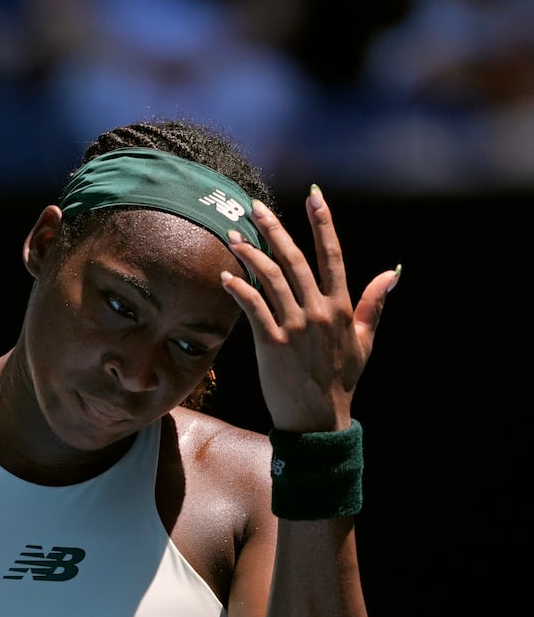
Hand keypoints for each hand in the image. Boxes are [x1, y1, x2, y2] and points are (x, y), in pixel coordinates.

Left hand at [224, 185, 399, 431]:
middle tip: (255, 206)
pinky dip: (238, 288)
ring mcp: (295, 327)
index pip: (333, 255)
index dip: (323, 223)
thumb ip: (373, 304)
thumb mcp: (365, 341)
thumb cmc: (341, 381)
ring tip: (232, 235)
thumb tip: (393, 272)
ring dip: (250, 254)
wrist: (318, 420)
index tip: (313, 196)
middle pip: (295, 259)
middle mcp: (319, 312)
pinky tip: (225, 275)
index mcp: (342, 307)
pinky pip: (253, 307)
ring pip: (271, 278)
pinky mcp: (271, 343)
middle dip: (275, 229)